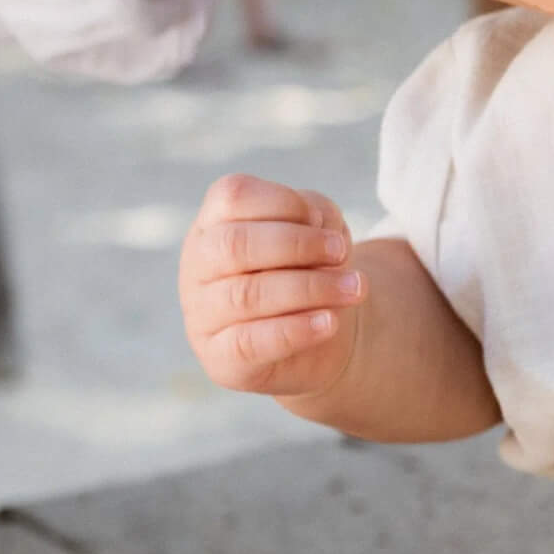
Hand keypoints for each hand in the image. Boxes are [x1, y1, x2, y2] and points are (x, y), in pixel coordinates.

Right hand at [179, 174, 365, 397]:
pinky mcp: (220, 358)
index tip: (323, 221)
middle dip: (298, 245)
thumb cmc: (311, 266)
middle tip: (342, 252)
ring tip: (355, 289)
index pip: (233, 195)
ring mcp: (202, 314)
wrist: (320, 332)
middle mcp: (198, 265)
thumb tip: (311, 227)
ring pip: (246, 296)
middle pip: (234, 245)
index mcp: (214, 222)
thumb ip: (313, 215)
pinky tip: (329, 323)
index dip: (285, 202)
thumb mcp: (318, 228)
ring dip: (311, 288)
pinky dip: (296, 330)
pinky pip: (250, 343)